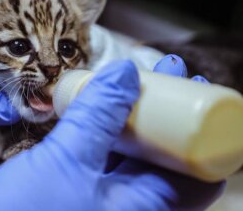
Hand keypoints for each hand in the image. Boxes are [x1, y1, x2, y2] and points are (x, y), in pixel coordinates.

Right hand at [0, 56, 222, 210]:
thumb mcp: (65, 162)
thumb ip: (97, 117)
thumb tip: (126, 72)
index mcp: (144, 208)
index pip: (199, 171)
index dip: (204, 126)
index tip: (195, 85)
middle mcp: (130, 208)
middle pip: (167, 156)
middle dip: (168, 111)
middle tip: (165, 73)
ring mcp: (103, 202)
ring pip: (133, 155)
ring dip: (135, 117)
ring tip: (132, 81)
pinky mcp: (78, 194)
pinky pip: (103, 158)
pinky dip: (105, 131)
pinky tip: (97, 107)